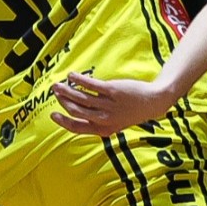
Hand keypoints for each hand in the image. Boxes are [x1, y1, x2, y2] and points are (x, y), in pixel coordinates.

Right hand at [50, 71, 178, 136]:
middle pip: (76, 110)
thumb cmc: (131, 110)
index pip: (77, 128)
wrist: (153, 102)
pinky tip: (72, 76)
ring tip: (59, 84)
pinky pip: (90, 85)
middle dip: (62, 101)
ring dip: (66, 90)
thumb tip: (76, 111)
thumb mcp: (114, 122)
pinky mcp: (113, 90)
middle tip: (56, 92)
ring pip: (80, 98)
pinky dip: (78, 80)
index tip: (53, 114)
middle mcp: (105, 119)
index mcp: (103, 129)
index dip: (63, 121)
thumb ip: (97, 120)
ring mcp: (109, 105)